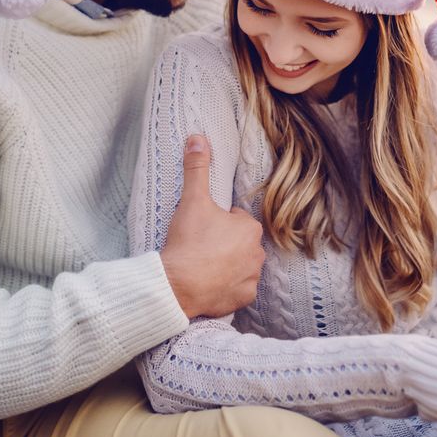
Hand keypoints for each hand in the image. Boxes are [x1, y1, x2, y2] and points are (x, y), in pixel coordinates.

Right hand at [160, 135, 265, 318]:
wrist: (179, 284)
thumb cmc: (189, 241)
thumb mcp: (192, 200)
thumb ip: (196, 169)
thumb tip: (197, 138)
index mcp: (250, 228)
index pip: (235, 219)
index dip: (217, 222)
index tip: (201, 228)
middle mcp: (258, 253)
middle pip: (239, 243)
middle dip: (223, 244)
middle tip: (199, 247)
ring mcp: (252, 277)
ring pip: (239, 266)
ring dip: (225, 265)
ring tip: (201, 266)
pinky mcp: (243, 298)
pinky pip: (237, 289)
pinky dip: (225, 287)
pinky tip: (208, 284)